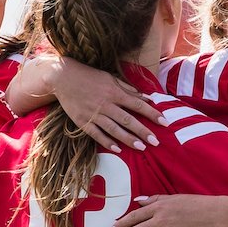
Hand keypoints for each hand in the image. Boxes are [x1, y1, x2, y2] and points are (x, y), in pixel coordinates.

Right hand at [34, 54, 166, 152]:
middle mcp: (105, 104)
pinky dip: (107, 142)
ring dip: (128, 139)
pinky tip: (118, 149)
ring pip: (114, 129)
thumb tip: (148, 98)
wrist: (62, 77)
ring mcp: (93, 114)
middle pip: (128, 119)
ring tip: (141, 148)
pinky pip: (96, 134)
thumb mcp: (111, 78)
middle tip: (156, 142)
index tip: (165, 122)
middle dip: (143, 131)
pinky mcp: (82, 121)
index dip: (152, 114)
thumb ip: (129, 89)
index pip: (138, 105)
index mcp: (114, 92)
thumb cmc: (90, 77)